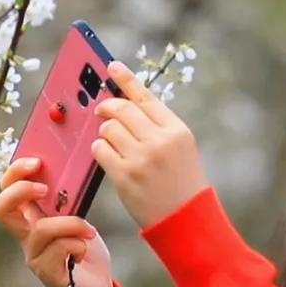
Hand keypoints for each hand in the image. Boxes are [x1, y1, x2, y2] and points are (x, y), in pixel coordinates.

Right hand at [0, 157, 114, 286]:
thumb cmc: (85, 252)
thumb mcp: (77, 219)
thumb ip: (67, 201)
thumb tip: (71, 170)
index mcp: (30, 220)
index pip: (6, 191)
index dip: (14, 173)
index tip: (37, 161)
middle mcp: (26, 238)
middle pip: (0, 209)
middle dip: (20, 189)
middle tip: (45, 188)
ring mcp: (34, 257)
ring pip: (42, 229)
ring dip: (72, 224)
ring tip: (89, 232)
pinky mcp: (48, 274)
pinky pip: (61, 249)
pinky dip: (79, 244)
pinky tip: (85, 251)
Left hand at [92, 60, 210, 229]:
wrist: (185, 220)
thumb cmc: (181, 182)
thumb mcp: (181, 148)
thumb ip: (158, 125)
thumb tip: (126, 103)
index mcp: (177, 130)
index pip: (146, 96)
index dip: (126, 79)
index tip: (112, 67)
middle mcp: (160, 141)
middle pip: (121, 109)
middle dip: (108, 107)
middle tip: (102, 111)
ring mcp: (142, 158)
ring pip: (108, 128)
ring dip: (105, 133)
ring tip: (114, 145)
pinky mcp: (125, 176)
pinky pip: (100, 150)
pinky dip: (100, 150)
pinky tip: (108, 157)